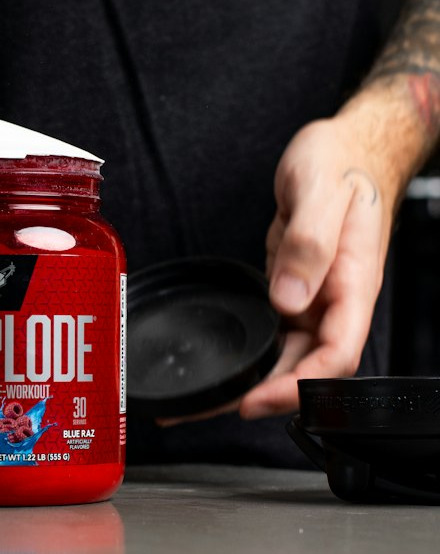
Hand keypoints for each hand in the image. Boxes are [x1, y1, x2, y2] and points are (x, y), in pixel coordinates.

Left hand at [239, 116, 399, 419]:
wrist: (345, 146)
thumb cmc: (341, 160)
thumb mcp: (320, 189)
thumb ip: (308, 243)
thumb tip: (289, 297)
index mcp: (352, 282)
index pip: (337, 354)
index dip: (301, 386)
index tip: (259, 398)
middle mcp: (335, 299)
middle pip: (309, 368)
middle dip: (267, 396)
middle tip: (215, 407)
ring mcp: (315, 299)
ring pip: (288, 358)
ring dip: (252, 383)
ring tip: (201, 401)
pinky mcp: (293, 291)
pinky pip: (274, 335)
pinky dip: (249, 357)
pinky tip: (220, 367)